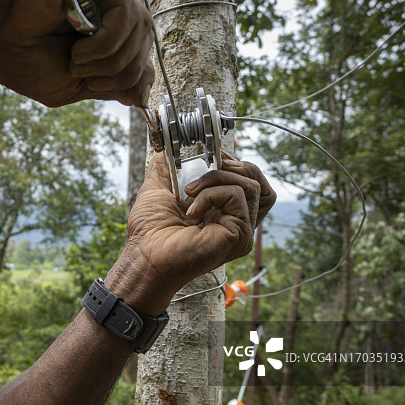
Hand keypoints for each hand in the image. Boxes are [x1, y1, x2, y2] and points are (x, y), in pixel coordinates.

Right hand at [0, 0, 154, 106]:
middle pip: (145, 49)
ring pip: (141, 34)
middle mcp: (108, 13)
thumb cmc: (20, 56)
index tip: (125, 94)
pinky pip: (129, 16)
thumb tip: (142, 96)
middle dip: (120, 74)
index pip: (140, 58)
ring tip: (75, 62)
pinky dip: (106, 43)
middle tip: (84, 77)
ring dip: (110, 61)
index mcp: (100, 37)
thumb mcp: (70, 87)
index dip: (139, 79)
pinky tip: (78, 46)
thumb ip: (109, 88)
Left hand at [115, 152, 275, 312]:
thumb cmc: (149, 232)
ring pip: (250, 183)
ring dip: (215, 178)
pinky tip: (192, 211)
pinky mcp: (240, 233)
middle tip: (207, 168)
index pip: (249, 182)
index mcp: (222, 212)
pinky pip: (237, 194)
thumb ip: (167, 168)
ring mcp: (241, 230)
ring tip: (189, 192)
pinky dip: (211, 193)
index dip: (234, 164)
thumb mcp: (157, 189)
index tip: (213, 156)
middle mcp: (236, 222)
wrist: (145, 256)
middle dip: (234, 165)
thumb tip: (169, 148)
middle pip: (259, 181)